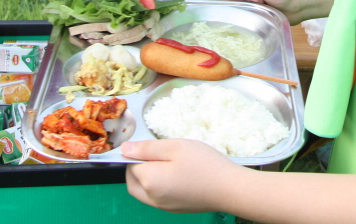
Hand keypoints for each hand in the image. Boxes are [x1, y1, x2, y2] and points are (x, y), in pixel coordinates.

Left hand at [123, 139, 244, 212]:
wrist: (230, 189)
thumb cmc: (204, 164)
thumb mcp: (175, 147)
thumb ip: (147, 148)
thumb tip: (125, 149)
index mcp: (149, 180)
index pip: (130, 165)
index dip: (137, 152)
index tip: (152, 145)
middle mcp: (152, 198)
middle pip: (132, 181)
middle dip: (136, 167)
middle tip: (154, 154)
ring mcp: (163, 206)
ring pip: (143, 192)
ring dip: (145, 178)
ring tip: (166, 164)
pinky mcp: (174, 210)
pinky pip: (156, 198)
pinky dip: (157, 187)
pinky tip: (174, 176)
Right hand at [219, 0, 307, 19]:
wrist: (299, 3)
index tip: (233, 1)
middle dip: (241, 2)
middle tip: (254, 1)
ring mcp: (255, 1)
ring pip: (241, 8)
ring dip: (249, 8)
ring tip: (261, 6)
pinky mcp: (260, 12)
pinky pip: (249, 15)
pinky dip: (253, 14)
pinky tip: (262, 12)